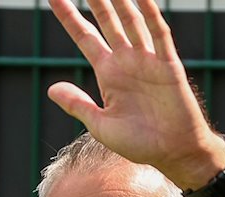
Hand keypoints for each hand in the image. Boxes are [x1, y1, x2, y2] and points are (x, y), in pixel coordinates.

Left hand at [47, 0, 224, 188]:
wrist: (173, 153)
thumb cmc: (139, 143)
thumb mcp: (100, 126)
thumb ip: (77, 104)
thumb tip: (51, 88)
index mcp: (108, 73)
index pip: (84, 37)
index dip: (69, 16)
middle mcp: (126, 61)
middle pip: (107, 20)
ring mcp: (148, 60)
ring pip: (131, 20)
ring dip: (121, 0)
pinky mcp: (168, 65)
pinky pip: (159, 34)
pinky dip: (151, 14)